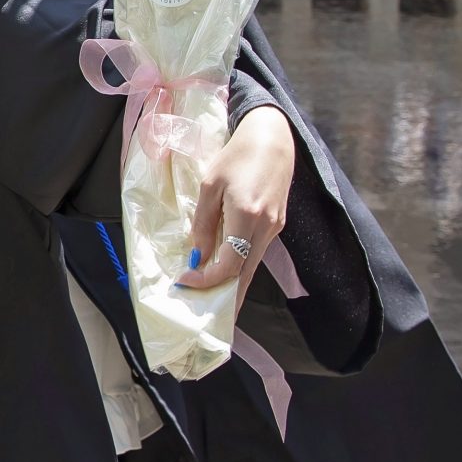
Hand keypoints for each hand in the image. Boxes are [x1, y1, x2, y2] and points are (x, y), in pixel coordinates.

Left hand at [178, 103, 294, 306]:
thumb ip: (204, 222)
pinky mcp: (276, 224)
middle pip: (245, 274)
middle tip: (212, 323)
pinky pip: (256, 254)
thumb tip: (197, 255)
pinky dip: (242, 269)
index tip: (184, 280)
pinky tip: (230, 277)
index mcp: (247, 217)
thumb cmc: (236, 156)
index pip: (228, 265)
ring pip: (252, 267)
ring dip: (235, 287)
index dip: (205, 279)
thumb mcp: (210, 185)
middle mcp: (265, 228)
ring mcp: (274, 228)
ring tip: (220, 308)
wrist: (272, 138)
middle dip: (227, 300)